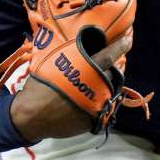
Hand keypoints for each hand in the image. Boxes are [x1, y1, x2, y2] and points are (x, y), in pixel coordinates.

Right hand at [9, 34, 132, 142]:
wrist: (30, 116)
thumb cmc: (39, 86)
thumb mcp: (53, 63)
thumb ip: (71, 57)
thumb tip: (81, 47)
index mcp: (85, 69)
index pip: (109, 54)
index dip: (121, 46)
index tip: (129, 39)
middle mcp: (95, 85)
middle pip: (114, 73)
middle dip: (116, 68)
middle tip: (114, 64)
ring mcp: (97, 104)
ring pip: (110, 91)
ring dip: (107, 85)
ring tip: (96, 84)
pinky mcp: (94, 119)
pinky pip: (101, 108)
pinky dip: (97, 102)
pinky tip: (86, 101)